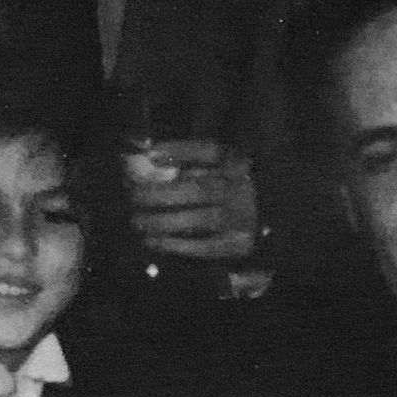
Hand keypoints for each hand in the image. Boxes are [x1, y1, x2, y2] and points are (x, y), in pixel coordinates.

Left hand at [123, 139, 258, 261]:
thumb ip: (187, 163)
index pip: (209, 151)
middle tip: (133, 196)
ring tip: (137, 222)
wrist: (263, 220)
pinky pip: (204, 246)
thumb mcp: (215, 169)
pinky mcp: (237, 244)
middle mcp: (241, 189)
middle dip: (161, 193)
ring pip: (199, 219)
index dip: (180, 150)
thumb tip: (146, 158)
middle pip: (199, 189)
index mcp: (236, 163)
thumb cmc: (228, 190)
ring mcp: (240, 218)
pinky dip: (175, 244)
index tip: (151, 155)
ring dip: (162, 221)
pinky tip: (153, 241)